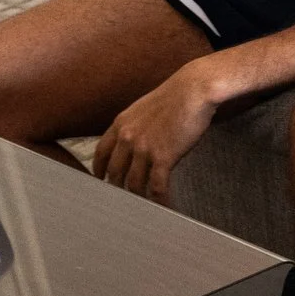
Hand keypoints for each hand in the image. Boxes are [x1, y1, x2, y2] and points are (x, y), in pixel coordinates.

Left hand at [92, 66, 221, 202]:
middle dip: (117, 188)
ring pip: (134, 182)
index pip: (101, 152)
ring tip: (144, 206)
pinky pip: (157, 186)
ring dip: (139, 197)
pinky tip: (164, 205)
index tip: (100, 179)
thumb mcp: (145, 107)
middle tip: (123, 198)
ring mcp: (144, 149)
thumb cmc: (177, 95)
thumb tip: (138, 139)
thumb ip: (136, 124)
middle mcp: (127, 137)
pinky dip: (160, 199)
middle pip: (115, 172)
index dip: (99, 169)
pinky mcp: (163, 157)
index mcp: (121, 124)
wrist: (194, 89)